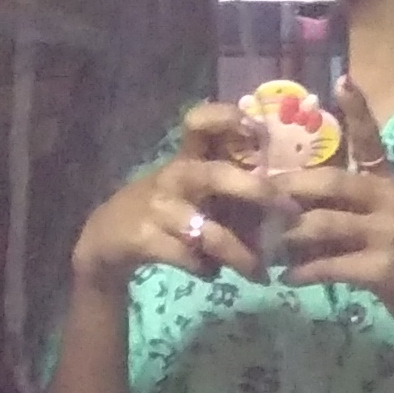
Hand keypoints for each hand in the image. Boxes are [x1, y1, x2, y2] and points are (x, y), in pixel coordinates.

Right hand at [70, 106, 269, 288]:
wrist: (106, 238)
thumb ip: (226, 185)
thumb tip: (281, 199)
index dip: (226, 118)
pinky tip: (211, 274)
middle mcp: (174, 176)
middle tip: (288, 210)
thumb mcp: (187, 187)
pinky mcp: (145, 238)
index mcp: (186, 158)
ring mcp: (159, 208)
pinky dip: (205, 269)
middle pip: (217, 175)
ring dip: (240, 255)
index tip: (256, 129)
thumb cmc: (161, 209)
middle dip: (255, 191)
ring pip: (209, 232)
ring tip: (258, 274)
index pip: (199, 122)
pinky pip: (187, 257)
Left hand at [271, 75, 393, 341]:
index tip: (342, 80)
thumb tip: (290, 193)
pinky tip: (286, 278)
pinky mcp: (380, 268)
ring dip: (288, 236)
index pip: (372, 141)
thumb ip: (342, 203)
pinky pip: (330, 266)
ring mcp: (387, 234)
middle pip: (332, 183)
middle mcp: (389, 201)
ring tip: (264, 244)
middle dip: (290, 187)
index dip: (359, 111)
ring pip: (324, 225)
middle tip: (258, 191)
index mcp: (387, 183)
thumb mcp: (377, 218)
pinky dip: (303, 272)